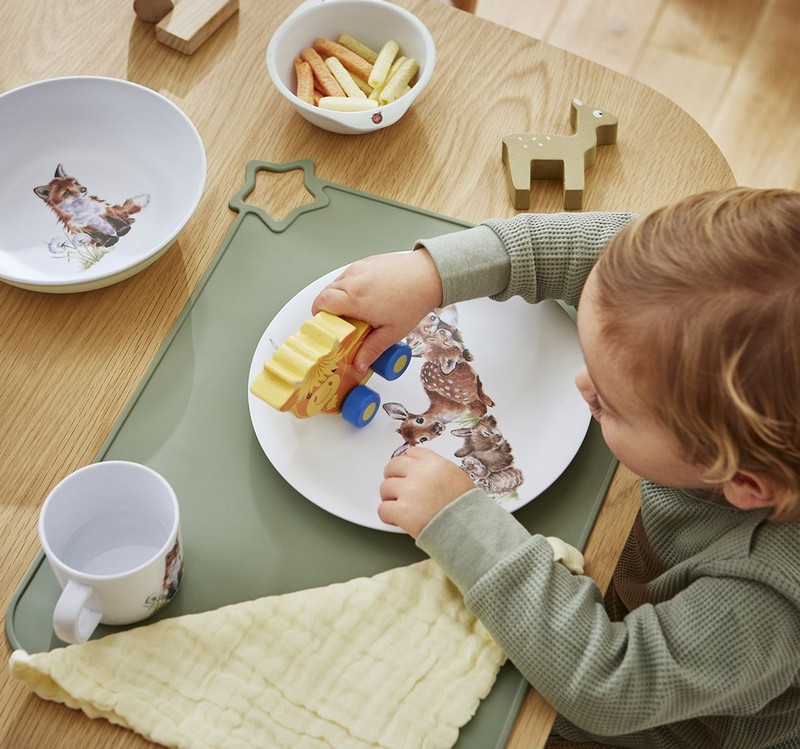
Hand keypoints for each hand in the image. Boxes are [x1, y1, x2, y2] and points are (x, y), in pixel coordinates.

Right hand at [311, 250, 442, 371]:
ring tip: (356, 309)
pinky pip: (348, 275)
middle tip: (341, 321)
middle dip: (328, 308)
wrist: (428, 275)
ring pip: (336, 283)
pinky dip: (350, 286)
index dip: (318, 315)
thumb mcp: (392, 332)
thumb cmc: (413, 300)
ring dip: (339, 296)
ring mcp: (358, 269)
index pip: (321, 304)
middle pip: (325, 293)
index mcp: (355, 300)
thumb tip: (359, 364)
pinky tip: (366, 296)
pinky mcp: (365, 262)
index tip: (326, 326)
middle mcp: (353, 281)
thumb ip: (372, 350)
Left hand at [378, 447, 475, 537]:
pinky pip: (383, 509)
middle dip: (392, 478)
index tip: (405, 472)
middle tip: (396, 489)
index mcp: (435, 464)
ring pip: (385, 487)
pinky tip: (397, 519)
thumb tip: (424, 472)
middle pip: (392, 466)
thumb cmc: (468, 509)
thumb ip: (438, 472)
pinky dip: (388, 515)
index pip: (411, 453)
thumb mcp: (458, 479)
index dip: (406, 464)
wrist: (470, 531)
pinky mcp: (402, 511)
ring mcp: (410, 491)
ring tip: (400, 507)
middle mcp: (421, 473)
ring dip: (390, 498)